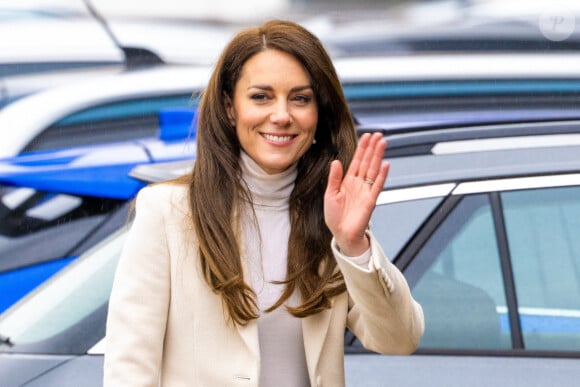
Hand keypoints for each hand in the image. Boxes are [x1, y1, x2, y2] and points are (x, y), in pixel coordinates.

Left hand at [324, 132, 389, 256]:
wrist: (341, 233)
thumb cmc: (335, 216)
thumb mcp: (330, 194)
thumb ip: (334, 178)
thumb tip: (335, 162)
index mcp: (348, 181)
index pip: (356, 161)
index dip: (361, 148)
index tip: (366, 136)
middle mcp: (358, 183)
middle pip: (367, 162)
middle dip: (372, 148)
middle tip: (378, 135)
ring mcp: (366, 190)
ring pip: (373, 169)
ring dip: (378, 156)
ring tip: (383, 143)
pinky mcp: (371, 200)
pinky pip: (377, 185)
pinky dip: (382, 175)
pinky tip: (385, 164)